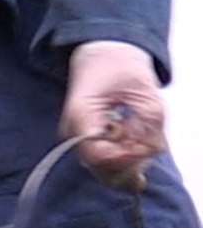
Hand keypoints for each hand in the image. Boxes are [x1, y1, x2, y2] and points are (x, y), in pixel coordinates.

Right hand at [62, 41, 166, 191]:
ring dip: (130, 159)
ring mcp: (79, 140)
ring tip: (140, 132)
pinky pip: (108, 162)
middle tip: (150, 141)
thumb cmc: (116, 65)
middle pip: (102, 169)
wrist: (100, 56)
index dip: (127, 156)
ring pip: (106, 170)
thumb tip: (153, 147)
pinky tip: (134, 138)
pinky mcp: (88, 143)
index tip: (149, 145)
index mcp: (81, 115)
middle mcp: (74, 132)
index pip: (99, 155)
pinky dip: (126, 156)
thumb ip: (150, 118)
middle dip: (131, 162)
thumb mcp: (142, 86)